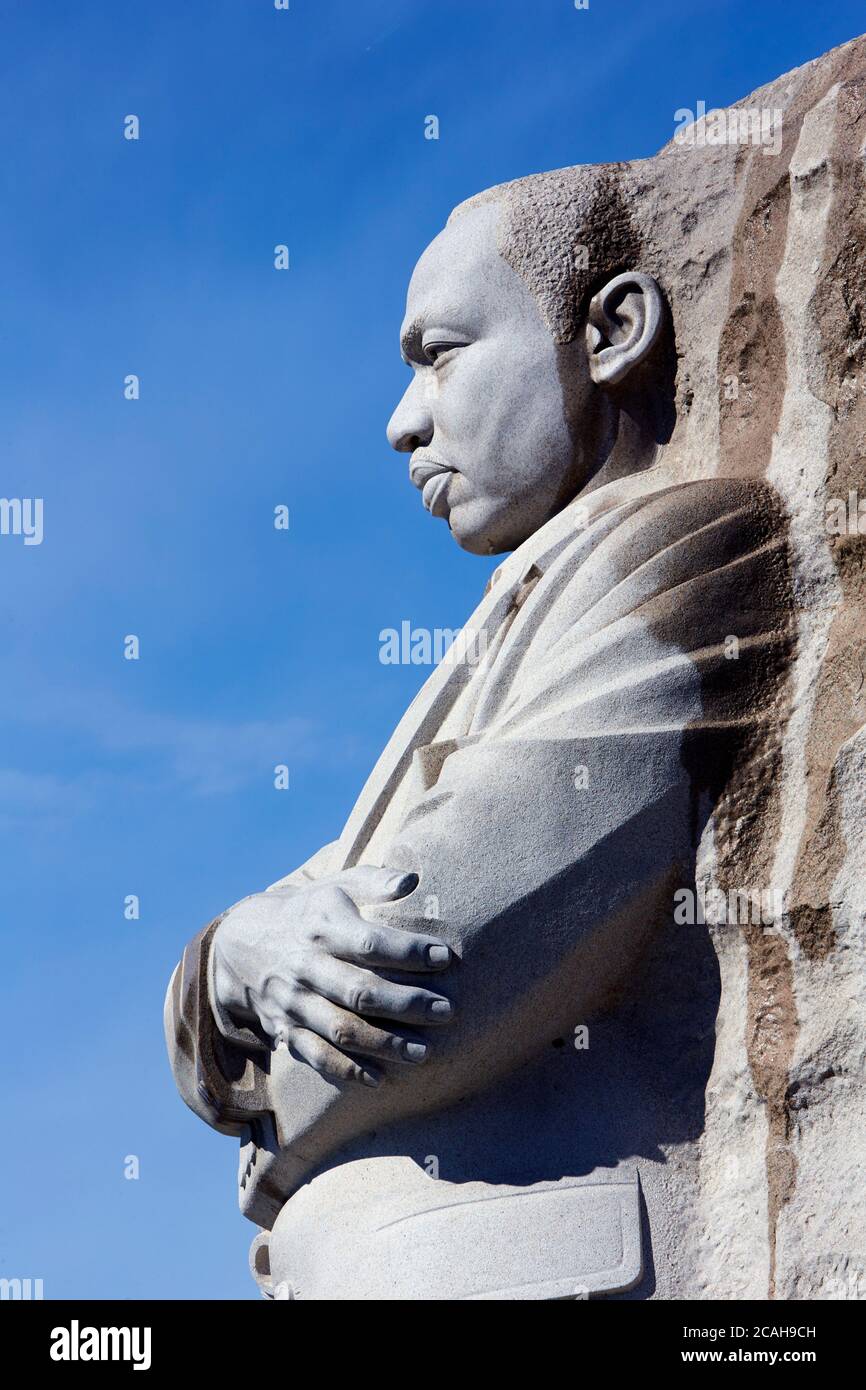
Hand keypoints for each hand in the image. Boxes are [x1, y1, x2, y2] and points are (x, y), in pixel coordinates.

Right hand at [212, 866, 452, 1086]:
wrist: (241, 943)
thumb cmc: (309, 911)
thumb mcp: (336, 885)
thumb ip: (375, 882)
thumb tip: (412, 881)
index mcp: (322, 925)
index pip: (369, 942)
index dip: (408, 951)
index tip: (445, 957)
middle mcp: (305, 965)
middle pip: (359, 991)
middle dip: (406, 1004)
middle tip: (447, 1011)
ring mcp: (293, 1001)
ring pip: (341, 1029)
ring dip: (384, 1044)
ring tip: (424, 1052)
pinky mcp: (284, 1028)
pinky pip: (315, 1055)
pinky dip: (346, 1070)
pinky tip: (380, 1079)